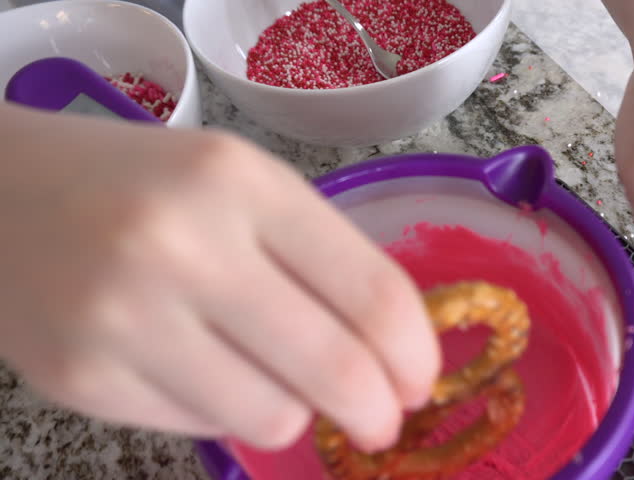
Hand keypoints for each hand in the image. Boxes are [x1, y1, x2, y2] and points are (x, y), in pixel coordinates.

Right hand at [0, 104, 439, 450]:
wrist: (3, 194)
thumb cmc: (141, 184)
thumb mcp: (239, 184)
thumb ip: (315, 254)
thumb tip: (389, 351)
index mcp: (240, 183)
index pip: (370, 291)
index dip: (414, 353)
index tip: (421, 380)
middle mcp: (183, 247)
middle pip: (334, 368)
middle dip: (378, 411)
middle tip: (382, 421)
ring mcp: (124, 319)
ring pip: (273, 415)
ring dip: (294, 410)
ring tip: (273, 378)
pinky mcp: (81, 379)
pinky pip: (202, 427)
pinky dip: (225, 410)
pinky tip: (202, 369)